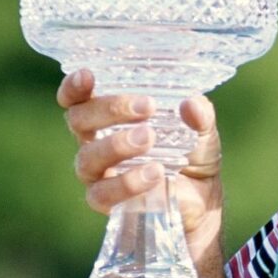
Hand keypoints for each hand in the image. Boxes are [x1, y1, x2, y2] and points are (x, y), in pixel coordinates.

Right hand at [58, 69, 225, 277]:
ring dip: (117, 144)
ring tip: (149, 138)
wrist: (202, 203)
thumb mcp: (203, 133)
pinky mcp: (106, 202)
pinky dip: (128, 181)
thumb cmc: (192, 156)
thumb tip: (192, 103)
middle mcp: (95, 142)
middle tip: (146, 106)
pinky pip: (103, 192)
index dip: (75, 87)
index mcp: (110, 118)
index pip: (78, 99)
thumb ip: (200, 116)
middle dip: (110, 108)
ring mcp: (98, 174)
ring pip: (88, 156)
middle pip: (80, 120)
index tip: (88, 75)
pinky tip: (155, 173)